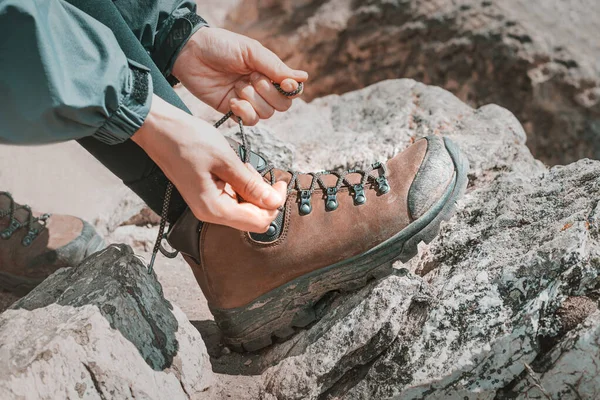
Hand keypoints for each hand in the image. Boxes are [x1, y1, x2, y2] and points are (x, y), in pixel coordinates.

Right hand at [132, 95, 287, 231]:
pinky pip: (233, 197)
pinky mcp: (207, 194)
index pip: (259, 222)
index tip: (280, 183)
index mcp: (214, 209)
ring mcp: (208, 204)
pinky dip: (241, 184)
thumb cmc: (187, 140)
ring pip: (244, 207)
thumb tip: (275, 202)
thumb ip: (251, 184)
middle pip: (253, 218)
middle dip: (264, 197)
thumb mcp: (225, 160)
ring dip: (252, 188)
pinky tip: (234, 166)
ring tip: (241, 165)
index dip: (274, 204)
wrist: (158, 128)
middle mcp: (211, 213)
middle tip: (261, 170)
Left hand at [172, 27, 307, 124]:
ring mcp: (248, 100)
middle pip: (281, 105)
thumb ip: (275, 67)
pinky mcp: (233, 110)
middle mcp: (261, 88)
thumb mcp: (250, 51)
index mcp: (268, 71)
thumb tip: (303, 77)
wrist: (190, 53)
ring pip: (266, 114)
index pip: (290, 90)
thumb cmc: (221, 46)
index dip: (290, 90)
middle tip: (252, 80)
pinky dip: (244, 112)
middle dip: (269, 94)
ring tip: (238, 87)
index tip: (284, 83)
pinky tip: (232, 101)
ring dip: (253, 101)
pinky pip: (250, 121)